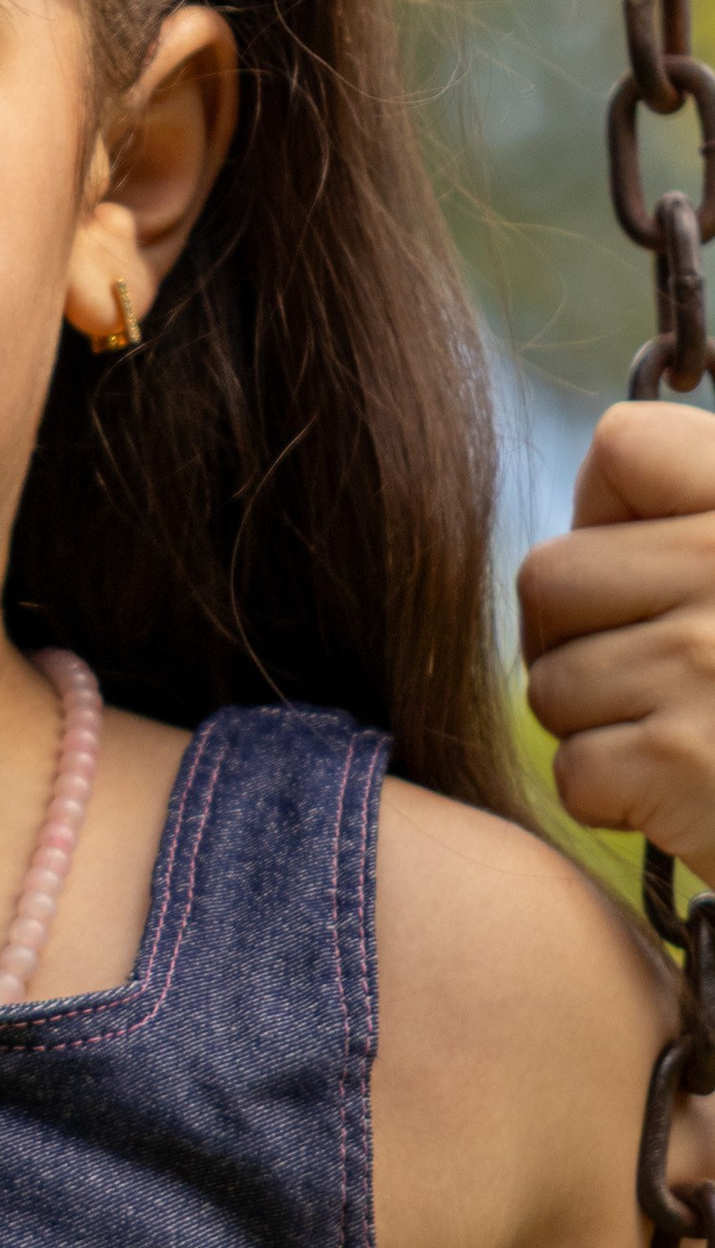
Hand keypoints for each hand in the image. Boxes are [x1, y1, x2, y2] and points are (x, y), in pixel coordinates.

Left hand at [521, 397, 714, 874]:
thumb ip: (705, 523)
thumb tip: (597, 507)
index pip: (622, 447)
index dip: (608, 516)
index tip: (648, 571)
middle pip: (549, 577)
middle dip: (577, 640)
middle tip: (650, 679)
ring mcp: (705, 661)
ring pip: (551, 684)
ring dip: (602, 727)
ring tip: (690, 737)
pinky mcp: (679, 760)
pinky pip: (576, 769)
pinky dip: (620, 799)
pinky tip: (693, 796)